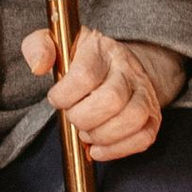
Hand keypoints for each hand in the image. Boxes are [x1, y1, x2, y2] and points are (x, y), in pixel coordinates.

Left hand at [22, 25, 183, 161]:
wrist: (116, 64)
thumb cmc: (80, 58)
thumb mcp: (56, 43)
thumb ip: (39, 47)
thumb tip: (38, 67)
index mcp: (102, 49)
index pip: (86, 75)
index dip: (65, 95)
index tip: (56, 99)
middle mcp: (129, 69)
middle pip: (111, 99)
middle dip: (83, 117)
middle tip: (72, 118)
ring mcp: (145, 92)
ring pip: (133, 118)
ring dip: (102, 135)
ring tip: (86, 133)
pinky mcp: (153, 116)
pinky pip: (144, 137)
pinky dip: (118, 149)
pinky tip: (97, 148)